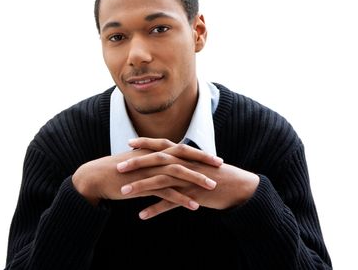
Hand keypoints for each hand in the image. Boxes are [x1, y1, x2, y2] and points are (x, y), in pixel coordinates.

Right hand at [72, 147, 219, 208]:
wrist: (97, 177)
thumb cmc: (118, 170)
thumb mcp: (138, 160)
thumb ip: (152, 159)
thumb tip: (166, 161)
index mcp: (154, 150)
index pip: (180, 148)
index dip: (198, 153)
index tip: (213, 157)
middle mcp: (153, 157)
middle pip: (183, 157)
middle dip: (203, 161)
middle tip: (220, 165)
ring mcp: (149, 170)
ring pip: (178, 173)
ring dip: (196, 180)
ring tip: (212, 187)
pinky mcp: (144, 185)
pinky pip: (166, 192)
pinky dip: (181, 198)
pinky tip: (194, 205)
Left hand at [121, 138, 259, 218]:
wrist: (238, 187)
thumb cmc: (217, 175)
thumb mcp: (198, 164)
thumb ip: (184, 161)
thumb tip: (171, 158)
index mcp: (185, 156)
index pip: (162, 146)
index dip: (145, 143)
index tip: (128, 143)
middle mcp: (185, 165)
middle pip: (157, 162)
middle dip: (136, 164)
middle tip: (118, 167)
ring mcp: (188, 181)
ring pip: (160, 182)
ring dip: (140, 187)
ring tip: (123, 192)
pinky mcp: (192, 196)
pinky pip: (171, 203)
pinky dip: (155, 209)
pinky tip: (141, 215)